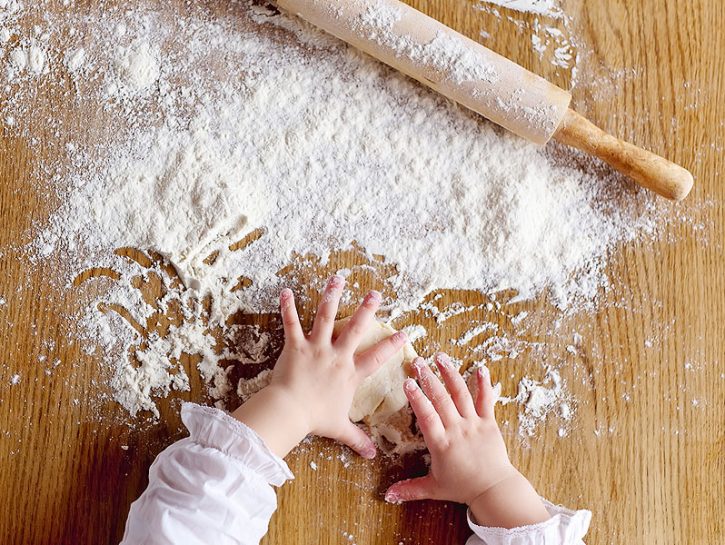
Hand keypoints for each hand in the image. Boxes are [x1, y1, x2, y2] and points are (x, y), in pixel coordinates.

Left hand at [232, 275, 407, 459]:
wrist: (291, 412)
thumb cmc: (315, 419)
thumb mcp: (340, 429)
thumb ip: (357, 439)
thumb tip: (372, 455)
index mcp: (349, 374)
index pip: (376, 358)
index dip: (391, 346)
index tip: (403, 334)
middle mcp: (336, 356)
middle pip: (355, 328)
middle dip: (367, 309)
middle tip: (376, 293)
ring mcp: (316, 348)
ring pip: (326, 317)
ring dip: (332, 296)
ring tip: (337, 278)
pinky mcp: (296, 346)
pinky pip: (291, 323)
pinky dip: (287, 306)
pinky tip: (286, 290)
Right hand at [384, 353, 549, 528]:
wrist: (494, 489)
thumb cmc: (462, 488)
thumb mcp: (433, 488)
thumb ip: (410, 489)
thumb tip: (387, 495)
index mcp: (441, 444)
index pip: (427, 417)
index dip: (417, 399)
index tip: (408, 382)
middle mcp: (457, 430)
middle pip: (441, 400)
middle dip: (428, 378)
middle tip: (417, 362)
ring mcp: (474, 424)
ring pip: (461, 395)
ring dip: (450, 374)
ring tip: (440, 357)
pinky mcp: (489, 423)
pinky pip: (486, 400)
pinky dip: (484, 384)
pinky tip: (481, 368)